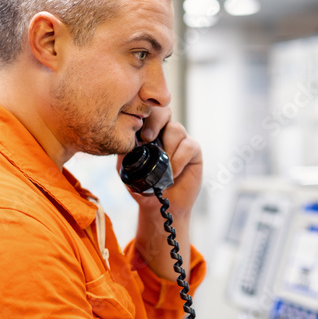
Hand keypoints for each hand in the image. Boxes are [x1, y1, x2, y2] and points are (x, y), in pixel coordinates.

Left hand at [117, 106, 202, 281]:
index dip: (144, 115)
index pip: (147, 112)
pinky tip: (173, 173)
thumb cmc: (142, 187)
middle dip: (155, 121)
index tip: (138, 133)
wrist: (160, 207)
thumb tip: (124, 138)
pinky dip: (179, 159)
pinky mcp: (194, 150)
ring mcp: (180, 140)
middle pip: (163, 111)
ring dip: (167, 148)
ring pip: (176, 128)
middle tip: (147, 139)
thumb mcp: (126, 169)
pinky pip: (188, 145)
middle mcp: (164, 132)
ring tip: (162, 166)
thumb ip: (124, 152)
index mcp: (147, 132)